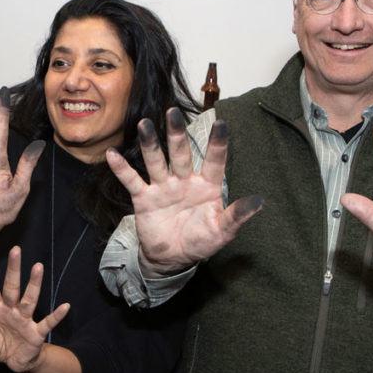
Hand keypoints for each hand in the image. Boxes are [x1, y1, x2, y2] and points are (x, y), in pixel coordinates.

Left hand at [0, 245, 68, 372]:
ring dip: (34, 284)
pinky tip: (65, 306)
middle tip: (15, 250)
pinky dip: (56, 316)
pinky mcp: (36, 332)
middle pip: (12, 287)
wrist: (14, 362)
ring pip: (29, 299)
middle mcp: (11, 309)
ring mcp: (25, 319)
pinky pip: (48, 322)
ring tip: (38, 267)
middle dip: (13, 269)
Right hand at [106, 110, 262, 276]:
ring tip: (144, 124)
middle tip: (173, 113)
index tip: (221, 123)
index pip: (214, 161)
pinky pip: (132, 181)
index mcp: (207, 186)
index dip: (217, 144)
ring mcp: (163, 188)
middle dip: (176, 134)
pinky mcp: (144, 198)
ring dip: (150, 144)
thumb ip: (237, 216)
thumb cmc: (200, 242)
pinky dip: (122, 168)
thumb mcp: (222, 231)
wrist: (172, 259)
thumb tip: (260, 202)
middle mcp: (184, 181)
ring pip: (156, 161)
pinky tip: (112, 154)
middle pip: (180, 154)